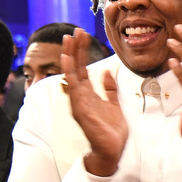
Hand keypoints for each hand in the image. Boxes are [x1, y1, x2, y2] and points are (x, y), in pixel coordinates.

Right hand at [61, 28, 127, 175]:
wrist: (112, 151)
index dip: (83, 52)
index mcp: (89, 94)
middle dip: (75, 49)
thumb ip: (110, 89)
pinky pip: (73, 88)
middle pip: (75, 67)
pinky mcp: (80, 109)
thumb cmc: (111, 131)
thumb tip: (108, 72)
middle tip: (75, 30)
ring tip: (69, 39)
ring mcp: (78, 102)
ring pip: (71, 74)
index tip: (84, 35)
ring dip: (69, 55)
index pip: (83, 68)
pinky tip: (67, 59)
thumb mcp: (114, 105)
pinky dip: (69, 72)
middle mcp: (81, 96)